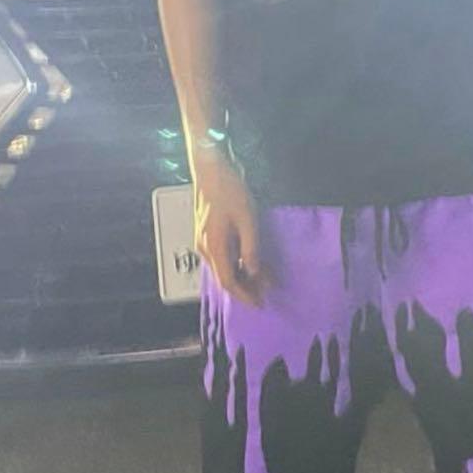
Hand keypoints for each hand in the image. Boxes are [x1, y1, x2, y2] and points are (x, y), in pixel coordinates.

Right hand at [191, 147, 267, 305]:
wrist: (210, 169)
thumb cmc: (230, 191)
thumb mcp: (247, 220)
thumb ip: (251, 248)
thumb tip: (256, 273)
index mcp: (214, 248)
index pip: (228, 282)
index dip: (245, 295)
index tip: (261, 303)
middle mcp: (206, 249)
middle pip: (225, 277)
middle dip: (246, 288)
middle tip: (266, 293)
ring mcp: (205, 241)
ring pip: (224, 267)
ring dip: (243, 275)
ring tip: (264, 279)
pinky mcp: (208, 233)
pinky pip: (223, 256)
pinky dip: (238, 263)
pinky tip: (251, 261)